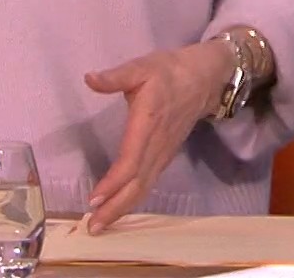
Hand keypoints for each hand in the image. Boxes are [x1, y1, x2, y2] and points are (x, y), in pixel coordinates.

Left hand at [82, 41, 232, 233]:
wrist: (203, 79)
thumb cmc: (168, 72)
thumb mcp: (141, 67)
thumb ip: (116, 76)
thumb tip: (90, 78)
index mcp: (148, 122)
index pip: (131, 159)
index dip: (114, 182)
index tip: (94, 199)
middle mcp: (157, 144)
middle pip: (137, 183)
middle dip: (115, 207)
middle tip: (93, 227)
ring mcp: (163, 153)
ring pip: (143, 187)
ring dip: (122, 208)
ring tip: (100, 225)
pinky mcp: (164, 156)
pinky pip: (148, 183)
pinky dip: (133, 199)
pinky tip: (118, 208)